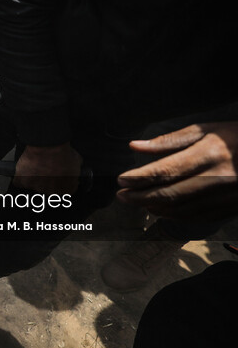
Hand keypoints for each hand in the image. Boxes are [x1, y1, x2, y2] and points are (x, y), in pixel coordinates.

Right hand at [13, 143, 82, 194]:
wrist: (48, 145)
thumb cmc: (62, 152)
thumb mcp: (77, 161)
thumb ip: (75, 170)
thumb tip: (74, 169)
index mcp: (67, 189)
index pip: (65, 191)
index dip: (62, 182)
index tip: (60, 176)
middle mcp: (52, 192)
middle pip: (49, 190)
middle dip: (48, 181)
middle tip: (47, 169)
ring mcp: (37, 188)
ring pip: (35, 186)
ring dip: (36, 178)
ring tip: (36, 166)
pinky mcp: (23, 181)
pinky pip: (20, 183)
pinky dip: (21, 178)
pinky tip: (25, 170)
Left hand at [117, 122, 237, 219]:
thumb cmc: (237, 137)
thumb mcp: (206, 130)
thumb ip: (169, 141)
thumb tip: (135, 147)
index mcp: (210, 154)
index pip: (167, 171)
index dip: (140, 178)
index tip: (120, 180)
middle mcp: (218, 178)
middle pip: (170, 194)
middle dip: (140, 197)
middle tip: (121, 196)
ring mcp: (226, 197)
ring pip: (182, 209)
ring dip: (154, 207)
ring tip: (136, 202)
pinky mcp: (231, 208)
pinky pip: (197, 217)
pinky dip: (174, 215)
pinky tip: (160, 210)